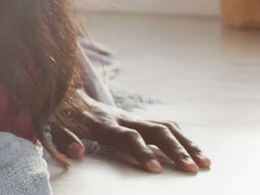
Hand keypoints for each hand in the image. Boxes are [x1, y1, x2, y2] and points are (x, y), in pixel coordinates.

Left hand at [52, 91, 209, 172]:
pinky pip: (165, 124)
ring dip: (186, 143)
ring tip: (205, 162)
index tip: (156, 169)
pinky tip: (196, 151)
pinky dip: (183, 137)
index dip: (142, 152)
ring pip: (165, 126)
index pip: (126, 137)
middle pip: (154, 130)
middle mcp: (121, 118)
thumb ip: (65, 139)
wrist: (64, 90)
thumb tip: (78, 153)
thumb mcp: (53, 127)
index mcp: (102, 123)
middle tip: (193, 169)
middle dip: (175, 150)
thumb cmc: (59, 114)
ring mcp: (131, 117)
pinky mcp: (137, 118)